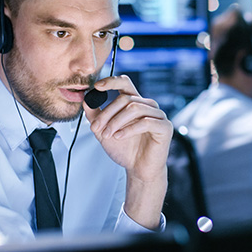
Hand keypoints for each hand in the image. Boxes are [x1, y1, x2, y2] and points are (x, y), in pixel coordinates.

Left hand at [83, 74, 171, 228]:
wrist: (138, 169)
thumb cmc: (126, 150)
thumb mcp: (104, 131)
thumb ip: (96, 116)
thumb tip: (86, 100)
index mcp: (136, 103)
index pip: (125, 83)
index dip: (112, 81)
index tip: (97, 86)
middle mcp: (148, 106)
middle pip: (125, 98)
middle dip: (107, 113)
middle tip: (96, 127)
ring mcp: (158, 116)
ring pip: (134, 108)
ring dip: (116, 121)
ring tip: (108, 134)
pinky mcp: (165, 127)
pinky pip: (145, 122)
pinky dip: (129, 129)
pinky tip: (119, 137)